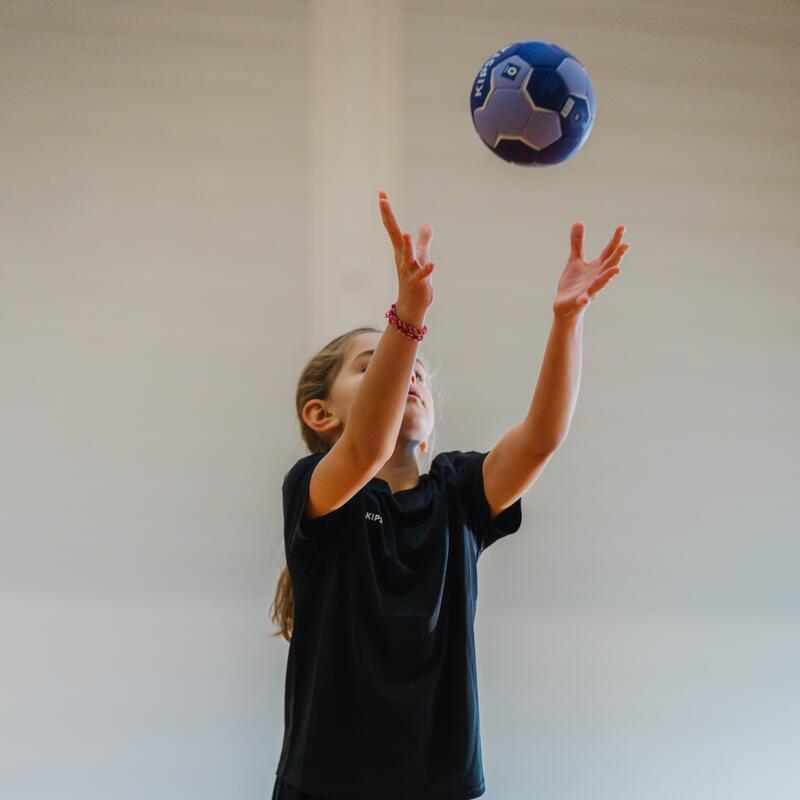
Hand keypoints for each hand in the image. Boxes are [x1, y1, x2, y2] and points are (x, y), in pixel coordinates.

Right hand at [378, 190, 434, 318]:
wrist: (411, 307)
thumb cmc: (416, 281)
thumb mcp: (421, 257)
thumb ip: (424, 241)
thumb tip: (426, 225)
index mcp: (402, 251)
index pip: (393, 228)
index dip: (387, 211)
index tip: (382, 194)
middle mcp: (402, 258)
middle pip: (395, 235)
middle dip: (389, 218)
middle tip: (382, 201)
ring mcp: (409, 271)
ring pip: (407, 257)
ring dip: (407, 247)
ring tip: (406, 234)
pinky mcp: (418, 283)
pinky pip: (422, 276)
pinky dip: (426, 270)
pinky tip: (433, 264)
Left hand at [552, 221, 630, 318]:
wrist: (565, 306)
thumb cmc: (573, 284)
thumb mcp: (575, 260)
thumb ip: (577, 243)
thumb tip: (578, 221)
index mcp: (597, 267)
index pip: (608, 251)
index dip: (615, 240)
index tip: (622, 227)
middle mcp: (597, 277)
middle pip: (609, 265)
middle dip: (617, 255)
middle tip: (626, 245)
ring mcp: (590, 289)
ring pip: (601, 282)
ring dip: (608, 276)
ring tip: (617, 269)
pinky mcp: (580, 301)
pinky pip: (584, 300)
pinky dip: (585, 299)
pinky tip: (584, 299)